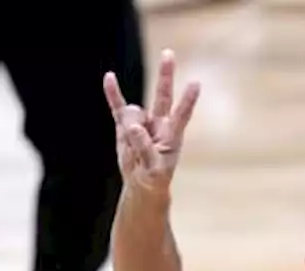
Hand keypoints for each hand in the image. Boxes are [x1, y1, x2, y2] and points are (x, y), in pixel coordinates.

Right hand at [103, 49, 200, 202]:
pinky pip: (118, 107)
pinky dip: (113, 93)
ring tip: (133, 152)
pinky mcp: (125, 125)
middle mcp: (159, 123)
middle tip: (168, 54)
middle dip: (165, 75)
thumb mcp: (153, 168)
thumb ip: (144, 147)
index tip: (196, 83)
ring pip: (132, 115)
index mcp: (172, 134)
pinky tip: (109, 77)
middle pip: (162, 95)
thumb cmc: (154, 176)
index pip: (182, 114)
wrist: (142, 181)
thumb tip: (133, 127)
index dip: (188, 100)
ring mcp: (142, 121)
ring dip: (129, 129)